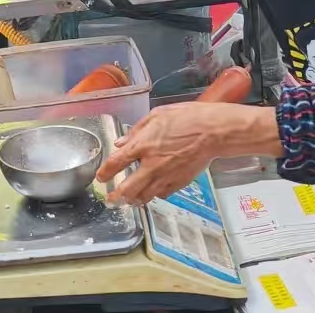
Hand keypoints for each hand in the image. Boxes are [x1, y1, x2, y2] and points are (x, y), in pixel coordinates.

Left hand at [97, 103, 279, 205]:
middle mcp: (151, 164)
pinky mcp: (179, 183)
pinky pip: (162, 194)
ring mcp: (166, 176)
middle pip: (127, 189)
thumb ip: (137, 130)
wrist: (214, 131)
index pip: (116, 163)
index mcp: (143, 145)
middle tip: (111, 199)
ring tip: (129, 200)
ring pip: (144, 196)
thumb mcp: (158, 115)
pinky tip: (153, 191)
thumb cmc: (188, 117)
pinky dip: (155, 195)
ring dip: (134, 199)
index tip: (100, 178)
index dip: (105, 173)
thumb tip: (121, 142)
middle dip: (116, 196)